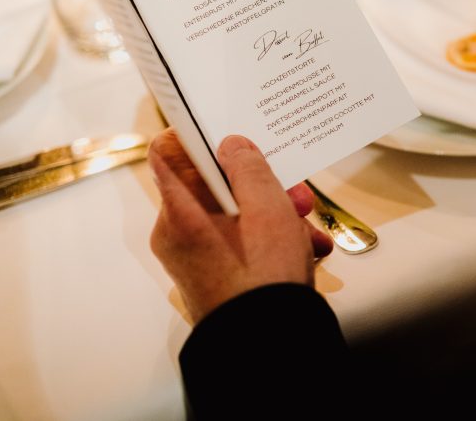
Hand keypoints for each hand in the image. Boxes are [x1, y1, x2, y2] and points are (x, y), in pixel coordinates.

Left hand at [148, 128, 332, 322]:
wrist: (268, 347)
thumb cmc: (262, 279)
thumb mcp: (267, 208)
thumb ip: (249, 167)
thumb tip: (232, 144)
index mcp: (180, 211)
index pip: (167, 152)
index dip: (194, 134)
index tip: (227, 128)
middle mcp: (179, 233)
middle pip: (213, 186)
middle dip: (260, 183)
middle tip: (294, 190)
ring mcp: (196, 258)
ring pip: (234, 216)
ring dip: (275, 214)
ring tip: (309, 227)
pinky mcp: (215, 277)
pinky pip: (240, 244)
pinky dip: (272, 241)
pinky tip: (308, 249)